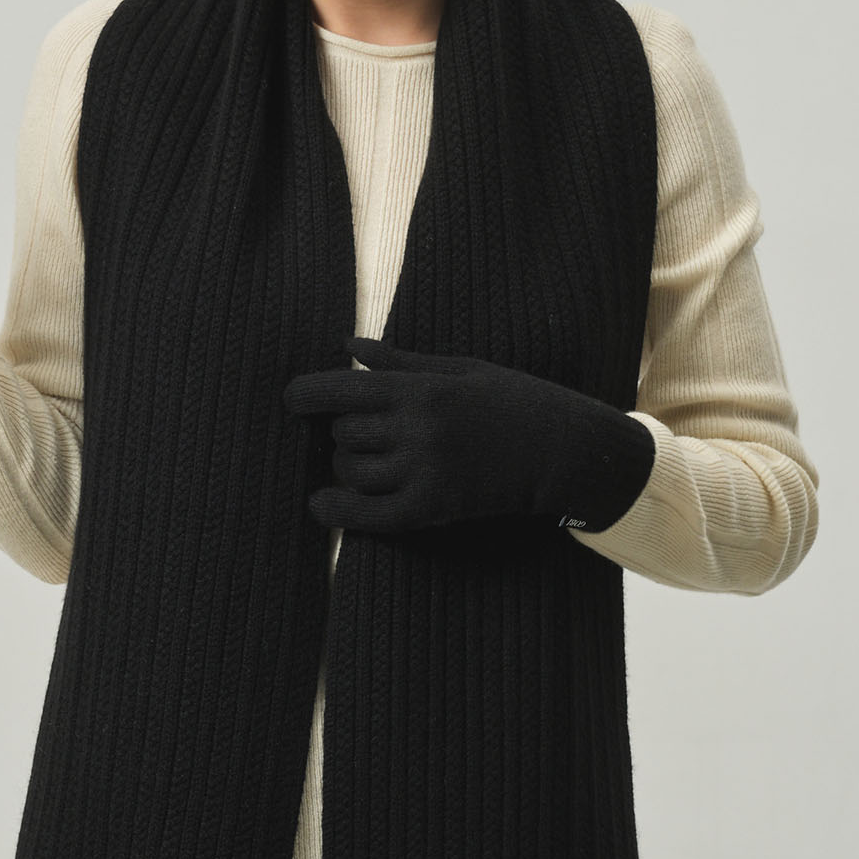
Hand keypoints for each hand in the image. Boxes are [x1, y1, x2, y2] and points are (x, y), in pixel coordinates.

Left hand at [282, 335, 655, 534]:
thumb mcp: (460, 368)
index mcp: (422, 388)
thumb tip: (346, 343)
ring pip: (351, 472)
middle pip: (343, 433)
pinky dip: (339, 512)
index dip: (304, 395)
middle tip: (361, 431)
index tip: (292, 400)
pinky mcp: (435, 508)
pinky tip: (321, 505)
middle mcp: (419, 429)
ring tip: (363, 462)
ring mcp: (426, 471)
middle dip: (343, 431)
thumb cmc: (514, 401)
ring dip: (346, 467)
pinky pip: (371, 516)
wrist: (566, 450)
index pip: (339, 388)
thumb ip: (399, 362)